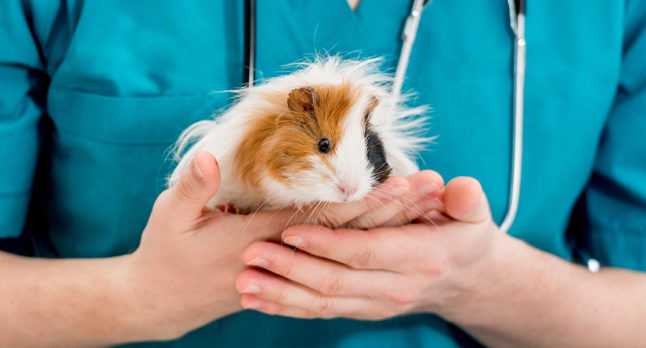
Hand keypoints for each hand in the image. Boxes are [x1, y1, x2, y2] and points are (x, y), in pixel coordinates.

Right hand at [123, 153, 443, 339]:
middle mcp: (286, 256)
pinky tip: (387, 232)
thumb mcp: (170, 218)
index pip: (326, 220)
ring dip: (387, 228)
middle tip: (432, 188)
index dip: (365, 199)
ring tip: (423, 207)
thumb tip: (209, 156)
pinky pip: (338, 261)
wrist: (164, 301)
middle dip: (393, 210)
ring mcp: (290, 268)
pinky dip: (365, 245)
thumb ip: (192, 188)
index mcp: (262, 239)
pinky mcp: (289, 272)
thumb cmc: (166, 255)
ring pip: (349, 249)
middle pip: (350, 234)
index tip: (402, 181)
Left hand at [235, 177, 503, 320]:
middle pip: (335, 282)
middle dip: (289, 270)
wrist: (466, 280)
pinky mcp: (363, 310)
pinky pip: (322, 313)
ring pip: (323, 304)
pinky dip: (288, 308)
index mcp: (419, 257)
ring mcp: (377, 304)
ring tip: (244, 282)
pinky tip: (258, 300)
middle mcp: (396, 288)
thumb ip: (467, 200)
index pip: (366, 251)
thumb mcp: (474, 214)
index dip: (327, 244)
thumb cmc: (464, 236)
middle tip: (249, 254)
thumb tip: (457, 187)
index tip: (290, 231)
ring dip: (280, 294)